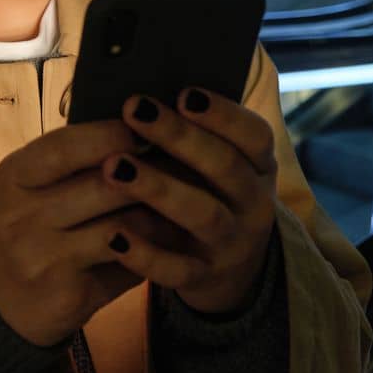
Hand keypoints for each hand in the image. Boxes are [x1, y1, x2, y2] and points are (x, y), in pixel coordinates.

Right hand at [0, 119, 212, 347]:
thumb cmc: (26, 228)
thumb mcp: (30, 187)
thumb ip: (74, 163)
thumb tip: (143, 128)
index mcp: (13, 176)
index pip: (67, 146)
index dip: (113, 134)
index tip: (151, 125)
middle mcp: (21, 217)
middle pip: (102, 186)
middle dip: (151, 171)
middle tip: (190, 159)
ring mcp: (42, 259)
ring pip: (123, 226)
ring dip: (162, 212)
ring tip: (192, 197)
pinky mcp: (67, 294)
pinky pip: (126, 265)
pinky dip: (156, 249)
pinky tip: (178, 238)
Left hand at [101, 87, 279, 313]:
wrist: (231, 271)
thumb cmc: (209, 195)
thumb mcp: (217, 167)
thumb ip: (193, 135)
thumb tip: (142, 94)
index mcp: (259, 167)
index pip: (255, 136)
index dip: (223, 114)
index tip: (183, 93)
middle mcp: (254, 204)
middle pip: (225, 167)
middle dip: (179, 136)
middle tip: (134, 109)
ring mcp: (232, 244)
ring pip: (203, 215)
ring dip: (158, 188)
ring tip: (115, 167)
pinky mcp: (205, 279)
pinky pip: (177, 270)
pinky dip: (145, 254)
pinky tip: (113, 235)